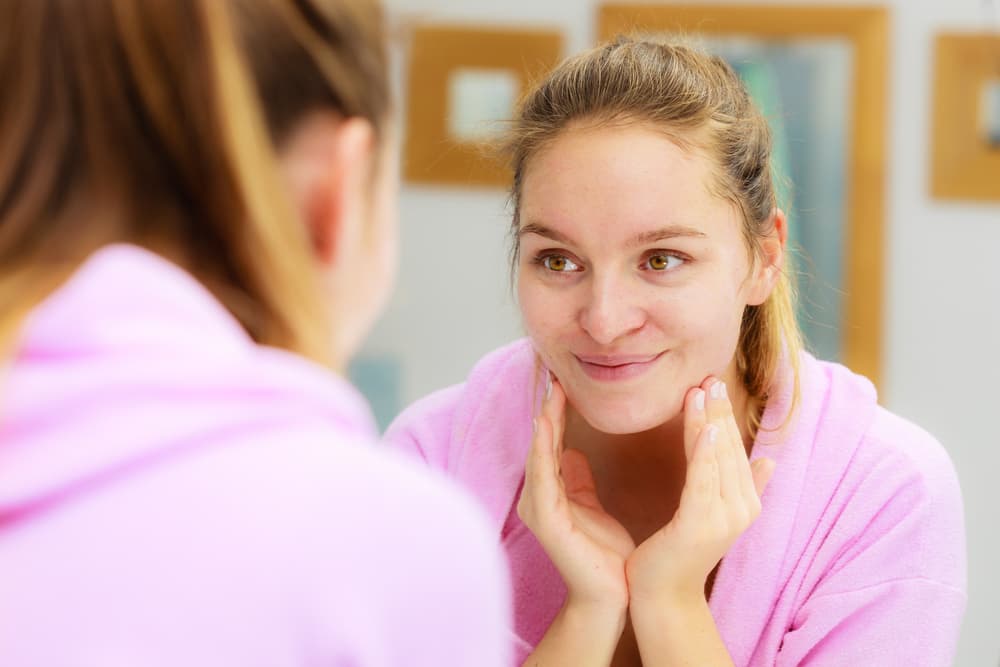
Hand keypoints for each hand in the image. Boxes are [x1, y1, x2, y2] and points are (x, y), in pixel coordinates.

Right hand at [517, 374, 635, 611]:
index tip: (563, 380)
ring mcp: (538, 507)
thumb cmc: (604, 553)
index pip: (552, 441)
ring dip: (544, 421)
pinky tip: (547, 425)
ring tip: (550, 392)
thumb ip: (578, 479)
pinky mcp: (546, 520)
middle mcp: (538, 496)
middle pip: (542, 442)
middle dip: (548, 408)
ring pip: (539, 454)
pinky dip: (544, 448)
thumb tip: (572, 451)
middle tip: (553, 373)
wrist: (611, 595)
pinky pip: (543, 476)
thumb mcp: (592, 506)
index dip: (556, 411)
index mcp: (550, 491)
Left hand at [625, 378, 773, 606]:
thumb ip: (743, 485)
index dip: (724, 416)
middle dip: (718, 411)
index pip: (734, 449)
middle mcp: (741, 509)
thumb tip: (769, 460)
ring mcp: (723, 518)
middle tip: (709, 376)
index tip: (714, 384)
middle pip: (728, 449)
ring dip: (709, 421)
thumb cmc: (680, 552)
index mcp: (745, 503)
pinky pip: (702, 480)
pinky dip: (704, 452)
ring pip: (716, 458)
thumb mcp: (712, 513)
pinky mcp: (700, 525)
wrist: (663, 595)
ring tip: (702, 390)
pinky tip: (704, 426)